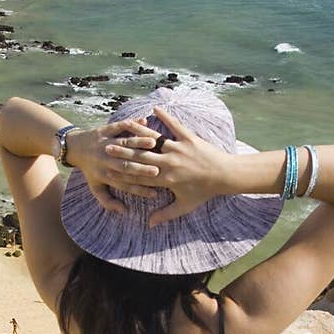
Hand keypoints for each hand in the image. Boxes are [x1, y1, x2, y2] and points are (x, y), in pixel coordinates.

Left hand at [67, 118, 159, 212]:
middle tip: (157, 171)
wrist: (74, 147)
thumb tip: (123, 211)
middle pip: (125, 166)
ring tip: (154, 145)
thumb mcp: (95, 187)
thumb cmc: (90, 170)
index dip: (139, 190)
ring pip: (123, 144)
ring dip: (138, 144)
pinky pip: (117, 127)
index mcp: (103, 175)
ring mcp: (103, 144)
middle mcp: (103, 160)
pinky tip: (144, 123)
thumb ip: (107, 201)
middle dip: (141, 169)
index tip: (155, 193)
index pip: (124, 185)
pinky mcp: (103, 130)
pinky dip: (130, 125)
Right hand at [104, 107, 236, 227]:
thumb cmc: (205, 192)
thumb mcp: (185, 206)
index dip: (123, 172)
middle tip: (107, 147)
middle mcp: (170, 162)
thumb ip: (166, 214)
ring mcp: (179, 148)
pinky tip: (154, 109)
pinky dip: (165, 117)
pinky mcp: (189, 138)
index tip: (108, 168)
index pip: (140, 175)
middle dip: (123, 151)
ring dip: (138, 132)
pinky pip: (175, 125)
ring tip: (124, 126)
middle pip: (142, 156)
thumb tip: (149, 224)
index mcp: (167, 179)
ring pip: (155, 139)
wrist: (226, 175)